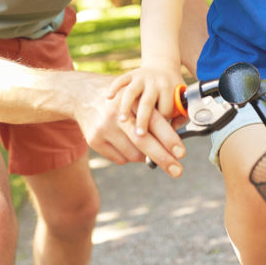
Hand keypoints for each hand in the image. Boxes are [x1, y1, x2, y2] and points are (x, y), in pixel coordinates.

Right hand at [71, 74, 185, 177]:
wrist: (84, 94)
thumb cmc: (121, 98)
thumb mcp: (137, 97)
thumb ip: (154, 115)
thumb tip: (172, 144)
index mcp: (132, 99)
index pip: (154, 121)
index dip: (169, 139)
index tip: (181, 153)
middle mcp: (117, 113)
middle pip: (143, 141)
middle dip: (163, 158)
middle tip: (178, 170)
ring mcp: (104, 128)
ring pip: (133, 155)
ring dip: (144, 156)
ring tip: (144, 146)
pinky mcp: (95, 140)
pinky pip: (120, 159)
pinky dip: (129, 156)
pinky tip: (126, 143)